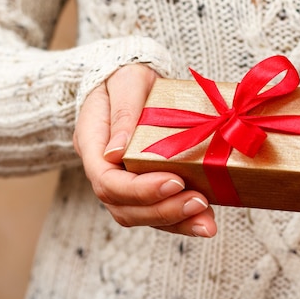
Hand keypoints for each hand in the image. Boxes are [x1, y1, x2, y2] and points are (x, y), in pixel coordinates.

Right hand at [73, 64, 216, 236]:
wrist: (128, 79)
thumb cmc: (126, 75)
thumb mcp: (127, 80)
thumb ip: (124, 112)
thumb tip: (116, 153)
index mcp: (92, 141)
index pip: (106, 180)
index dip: (139, 189)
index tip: (176, 181)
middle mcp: (102, 167)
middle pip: (122, 205)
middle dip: (162, 210)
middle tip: (199, 205)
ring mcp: (119, 179)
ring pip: (138, 214)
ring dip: (174, 222)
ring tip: (207, 223)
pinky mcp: (140, 183)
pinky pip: (154, 209)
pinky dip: (178, 219)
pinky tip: (203, 220)